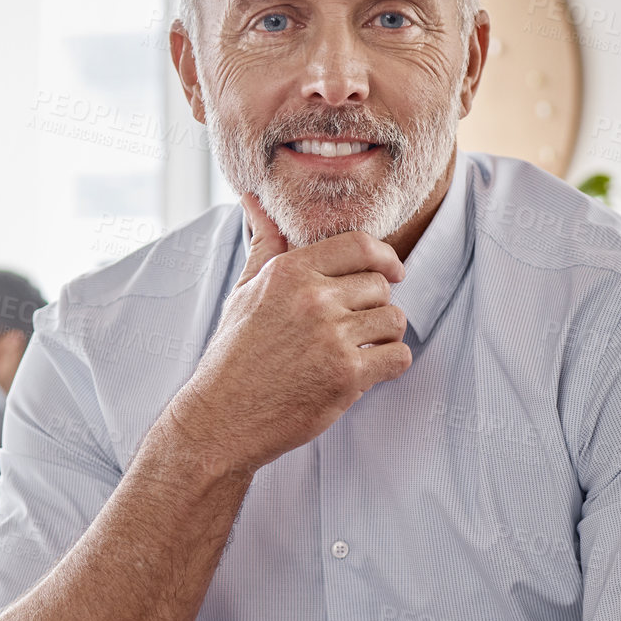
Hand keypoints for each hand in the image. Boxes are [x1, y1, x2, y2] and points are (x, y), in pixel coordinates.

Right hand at [167, 194, 411, 472]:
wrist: (222, 418)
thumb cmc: (233, 357)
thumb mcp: (244, 293)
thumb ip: (263, 246)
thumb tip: (254, 201)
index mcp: (289, 272)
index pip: (360, 245)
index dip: (385, 257)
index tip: (393, 272)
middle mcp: (313, 298)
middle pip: (381, 286)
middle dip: (376, 306)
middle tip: (358, 327)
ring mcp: (332, 337)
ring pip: (394, 320)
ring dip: (385, 336)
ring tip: (362, 350)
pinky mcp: (347, 375)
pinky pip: (398, 357)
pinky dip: (391, 364)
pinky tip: (369, 371)